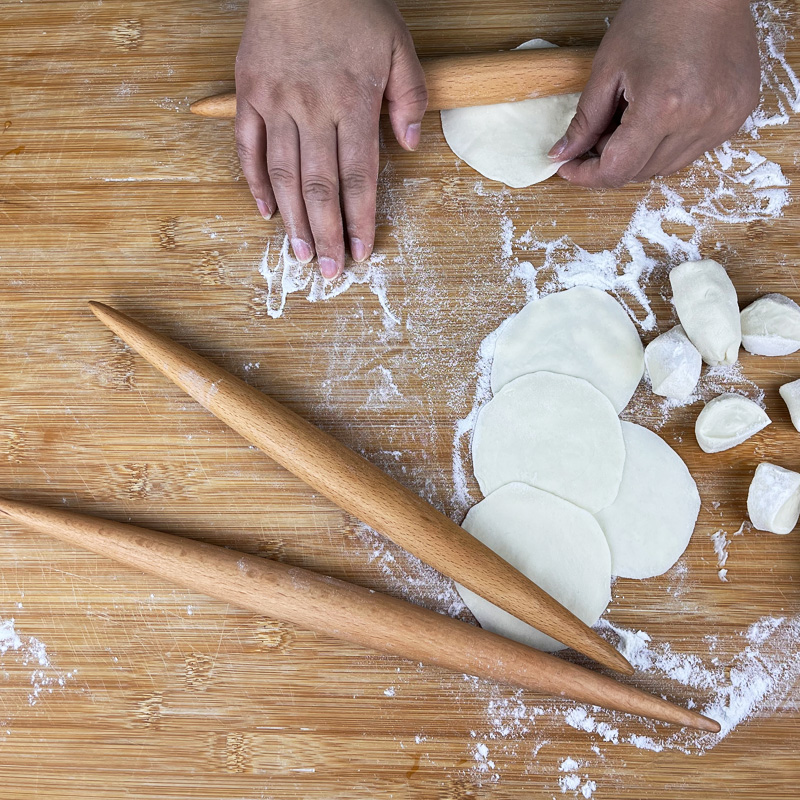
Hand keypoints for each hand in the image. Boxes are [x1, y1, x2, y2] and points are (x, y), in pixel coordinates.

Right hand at [235, 0, 426, 278]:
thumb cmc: (352, 5)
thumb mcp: (399, 45)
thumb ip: (409, 96)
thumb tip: (409, 145)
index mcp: (352, 104)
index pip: (358, 178)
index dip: (361, 220)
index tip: (362, 251)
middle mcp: (312, 111)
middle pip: (320, 187)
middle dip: (327, 234)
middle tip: (329, 271)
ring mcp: (276, 104)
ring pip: (284, 175)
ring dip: (293, 221)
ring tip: (300, 255)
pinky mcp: (248, 95)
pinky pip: (248, 146)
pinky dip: (254, 182)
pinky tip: (266, 212)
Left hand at [549, 0, 759, 187]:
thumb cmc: (658, 13)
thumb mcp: (608, 68)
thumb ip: (585, 120)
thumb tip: (563, 154)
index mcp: (663, 107)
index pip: (617, 170)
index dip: (587, 175)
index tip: (570, 168)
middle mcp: (698, 120)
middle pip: (640, 171)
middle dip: (612, 159)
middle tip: (599, 132)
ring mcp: (723, 119)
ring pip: (666, 167)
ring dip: (641, 155)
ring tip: (632, 117)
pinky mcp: (737, 114)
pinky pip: (693, 150)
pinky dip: (669, 143)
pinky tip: (662, 114)